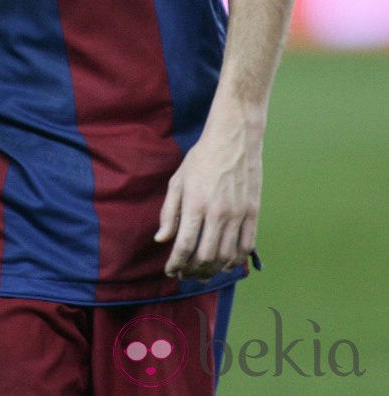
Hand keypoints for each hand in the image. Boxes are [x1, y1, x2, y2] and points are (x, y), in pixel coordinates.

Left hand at [155, 109, 263, 280]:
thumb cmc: (201, 158)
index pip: (184, 245)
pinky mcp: (253, 213)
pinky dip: (235, 261)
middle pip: (206, 257)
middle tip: (185, 276)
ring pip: (226, 256)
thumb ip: (169, 212)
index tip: (170, 271)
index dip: (176, 264)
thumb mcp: (178, 181)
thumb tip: (161, 239)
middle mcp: (218, 213)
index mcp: (195, 203)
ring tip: (202, 274)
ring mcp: (238, 214)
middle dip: (193, 271)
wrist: (233, 139)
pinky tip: (225, 265)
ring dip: (213, 271)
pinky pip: (246, 246)